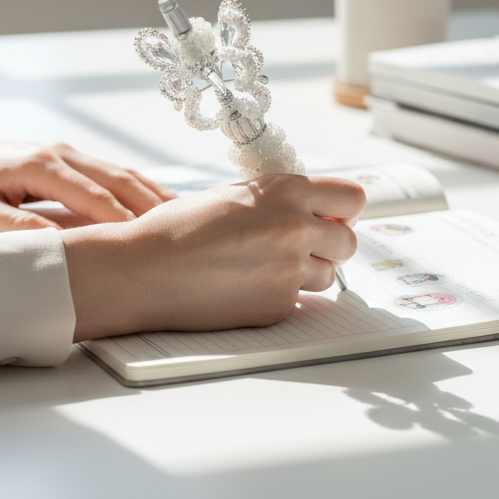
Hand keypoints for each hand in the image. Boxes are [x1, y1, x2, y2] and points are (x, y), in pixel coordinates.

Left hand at [0, 125, 175, 231]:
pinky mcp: (73, 159)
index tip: (145, 244)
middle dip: (150, 207)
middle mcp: (62, 153)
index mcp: (40, 164)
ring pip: (124, 173)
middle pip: (119, 178)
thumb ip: (15, 227)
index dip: (120, 220)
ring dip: (154, 196)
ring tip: (185, 222)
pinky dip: (142, 190)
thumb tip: (57, 246)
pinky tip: (162, 208)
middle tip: (179, 236)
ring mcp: (71, 152)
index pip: (92, 194)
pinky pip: (116, 174)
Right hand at [61, 174, 367, 340]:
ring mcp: (290, 272)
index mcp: (287, 192)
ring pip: (328, 275)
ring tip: (264, 265)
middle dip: (330, 244)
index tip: (330, 216)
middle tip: (299, 245)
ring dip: (307, 271)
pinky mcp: (278, 306)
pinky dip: (280, 294)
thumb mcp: (235, 195)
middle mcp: (296, 229)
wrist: (146, 271)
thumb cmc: (179, 229)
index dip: (342, 209)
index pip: (352, 198)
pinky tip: (246, 285)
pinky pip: (298, 300)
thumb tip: (313, 211)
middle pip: (348, 241)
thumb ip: (279, 200)